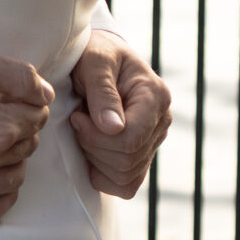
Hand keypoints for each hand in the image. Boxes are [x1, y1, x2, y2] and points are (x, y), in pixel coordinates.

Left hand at [69, 29, 171, 197]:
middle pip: (127, 160)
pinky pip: (127, 185)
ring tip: (86, 130)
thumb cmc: (95, 54)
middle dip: (92, 145)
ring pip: (126, 176)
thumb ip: (102, 91)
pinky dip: (104, 175)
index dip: (97, 136)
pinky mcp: (143, 155)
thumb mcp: (94, 62)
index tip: (77, 116)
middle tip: (77, 120)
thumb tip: (114, 128)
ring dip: (95, 158)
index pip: (131, 138)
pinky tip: (92, 150)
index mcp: (156, 96)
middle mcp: (162, 121)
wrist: (98, 58)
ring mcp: (154, 140)